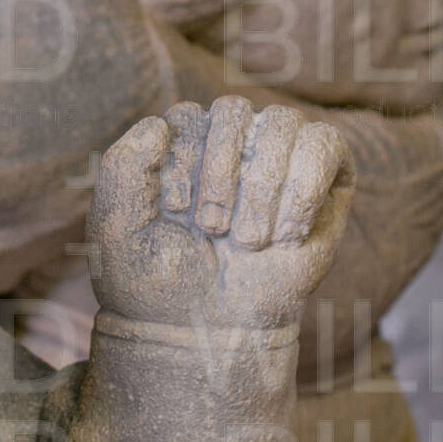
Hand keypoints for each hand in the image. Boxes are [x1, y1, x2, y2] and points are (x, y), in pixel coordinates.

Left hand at [88, 98, 351, 332]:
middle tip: (211, 230)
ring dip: (261, 186)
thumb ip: (122, 164)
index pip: (188, 117)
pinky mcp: (326, 182)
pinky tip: (285, 236)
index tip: (175, 214)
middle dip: (221, 173)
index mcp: (182, 143)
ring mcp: (278, 158)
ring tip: (248, 241)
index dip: (182, 166)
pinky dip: (304, 190)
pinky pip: (325, 144)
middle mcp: (232, 142)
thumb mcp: (116, 224)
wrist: (206, 331)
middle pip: (234, 110)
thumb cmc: (157, 279)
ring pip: (281, 121)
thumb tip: (160, 123)